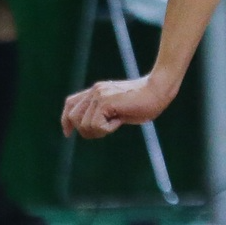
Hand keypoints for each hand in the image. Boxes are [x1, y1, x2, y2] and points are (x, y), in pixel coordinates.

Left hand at [61, 76, 176, 138]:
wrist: (159, 90)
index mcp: (97, 91)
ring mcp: (98, 95)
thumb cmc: (147, 102)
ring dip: (99, 131)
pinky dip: (108, 129)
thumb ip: (107, 114)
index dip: (66, 120)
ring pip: (84, 125)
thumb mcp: (122, 108)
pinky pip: (96, 125)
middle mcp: (95, 91)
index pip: (70, 104)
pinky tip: (120, 120)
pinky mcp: (105, 102)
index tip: (68, 133)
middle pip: (73, 118)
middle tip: (108, 129)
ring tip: (117, 122)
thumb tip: (92, 129)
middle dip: (86, 131)